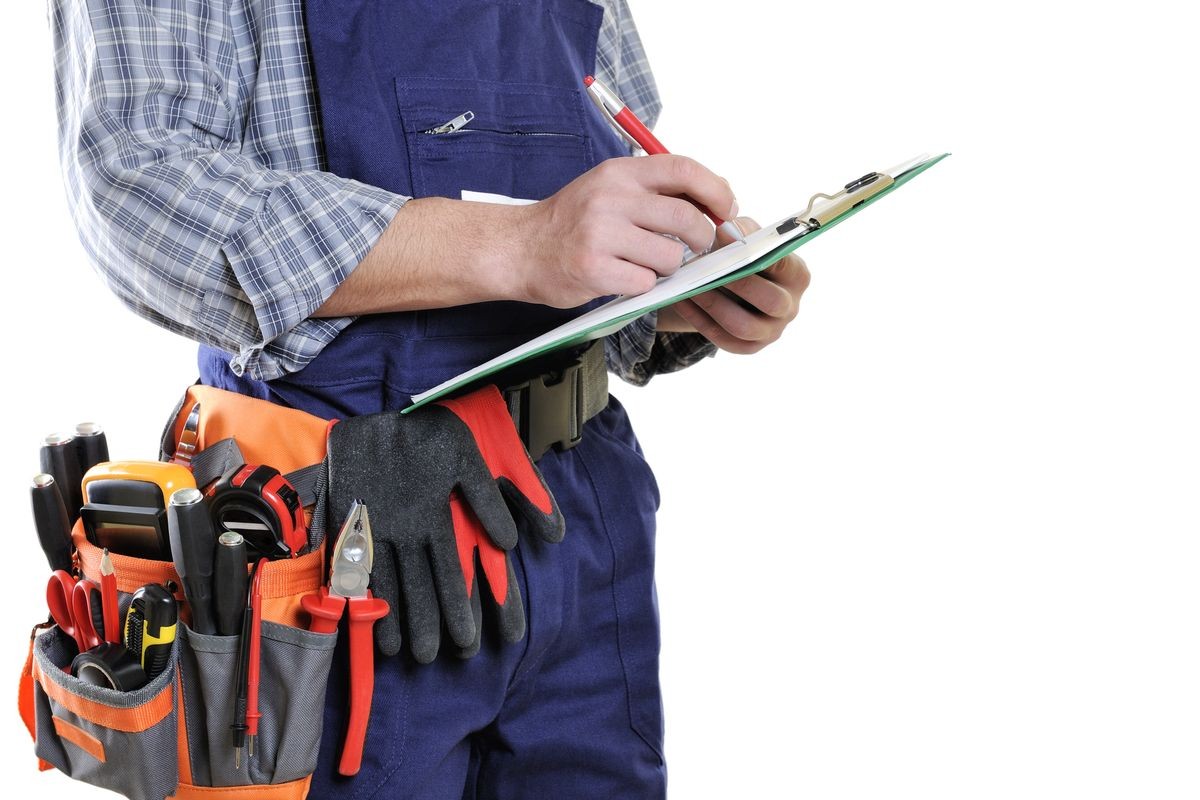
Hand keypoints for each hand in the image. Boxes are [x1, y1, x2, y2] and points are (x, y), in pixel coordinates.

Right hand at [508, 155, 738, 306]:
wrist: (519, 248)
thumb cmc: (572, 222)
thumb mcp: (608, 189)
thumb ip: (654, 191)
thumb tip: (713, 202)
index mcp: (619, 173)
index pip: (683, 169)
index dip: (715, 190)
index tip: (726, 209)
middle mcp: (611, 198)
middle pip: (686, 219)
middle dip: (702, 238)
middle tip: (696, 248)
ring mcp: (601, 234)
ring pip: (670, 257)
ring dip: (667, 268)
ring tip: (643, 263)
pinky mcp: (593, 268)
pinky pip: (645, 283)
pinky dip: (642, 286)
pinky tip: (622, 278)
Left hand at [657, 217, 809, 353]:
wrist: (738, 289)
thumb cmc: (746, 258)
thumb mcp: (748, 239)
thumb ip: (743, 232)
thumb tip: (728, 230)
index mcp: (797, 276)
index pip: (783, 265)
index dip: (755, 253)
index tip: (724, 237)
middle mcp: (790, 307)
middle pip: (770, 301)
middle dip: (736, 284)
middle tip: (707, 270)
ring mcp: (772, 331)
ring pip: (743, 326)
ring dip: (713, 305)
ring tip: (689, 287)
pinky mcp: (750, 347)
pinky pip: (724, 339)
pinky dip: (700, 320)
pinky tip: (683, 302)